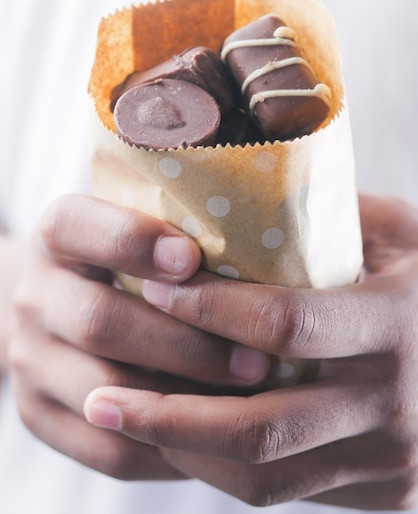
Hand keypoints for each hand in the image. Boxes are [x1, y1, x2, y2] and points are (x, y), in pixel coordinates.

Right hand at [9, 194, 269, 478]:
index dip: (134, 243)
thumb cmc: (124, 263)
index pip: (80, 228)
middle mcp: (34, 294)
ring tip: (248, 405)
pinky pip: (105, 447)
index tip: (192, 258)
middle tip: (256, 360)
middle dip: (185, 344)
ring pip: (105, 390)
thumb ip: (175, 229)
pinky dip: (164, 447)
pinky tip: (214, 438)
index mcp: (58, 235)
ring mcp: (29, 359)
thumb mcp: (135, 226)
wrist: (58, 307)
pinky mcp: (38, 414)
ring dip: (182, 402)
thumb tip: (257, 247)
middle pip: (100, 321)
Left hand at [84, 194, 417, 508]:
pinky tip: (185, 440)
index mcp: (400, 321)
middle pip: (261, 425)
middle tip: (99, 397)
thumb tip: (237, 200)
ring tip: (126, 422)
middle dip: (168, 414)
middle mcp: (397, 404)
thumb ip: (325, 220)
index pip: (287, 324)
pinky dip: (225, 469)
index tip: (154, 292)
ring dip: (185, 450)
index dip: (212, 311)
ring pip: (266, 473)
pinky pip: (288, 491)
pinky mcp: (387, 492)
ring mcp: (395, 461)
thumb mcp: (397, 233)